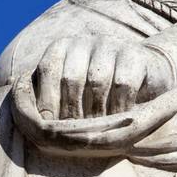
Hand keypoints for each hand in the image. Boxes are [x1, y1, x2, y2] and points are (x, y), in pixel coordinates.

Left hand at [29, 35, 176, 118]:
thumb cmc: (97, 90)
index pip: (49, 69)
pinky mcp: (135, 56)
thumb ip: (50, 98)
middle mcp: (85, 41)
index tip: (47, 125)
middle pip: (71, 78)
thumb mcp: (71, 90)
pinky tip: (116, 121)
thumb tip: (31, 121)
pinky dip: (117, 107)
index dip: (46, 99)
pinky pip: (123, 85)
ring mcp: (112, 45)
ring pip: (97, 82)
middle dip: (70, 111)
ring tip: (93, 131)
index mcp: (62, 47)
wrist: (144, 72)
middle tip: (72, 135)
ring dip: (94, 112)